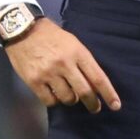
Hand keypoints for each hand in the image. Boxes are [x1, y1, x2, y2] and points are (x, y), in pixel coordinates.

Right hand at [4, 19, 120, 113]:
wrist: (23, 30)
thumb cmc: (52, 36)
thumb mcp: (72, 43)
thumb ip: (82, 62)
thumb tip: (93, 84)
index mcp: (78, 52)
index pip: (97, 77)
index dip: (108, 93)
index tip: (116, 105)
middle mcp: (65, 64)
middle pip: (84, 91)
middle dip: (93, 103)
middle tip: (95, 108)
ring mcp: (49, 73)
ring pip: (68, 98)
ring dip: (72, 100)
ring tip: (70, 95)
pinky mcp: (34, 81)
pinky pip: (50, 101)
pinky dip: (55, 101)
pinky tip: (54, 94)